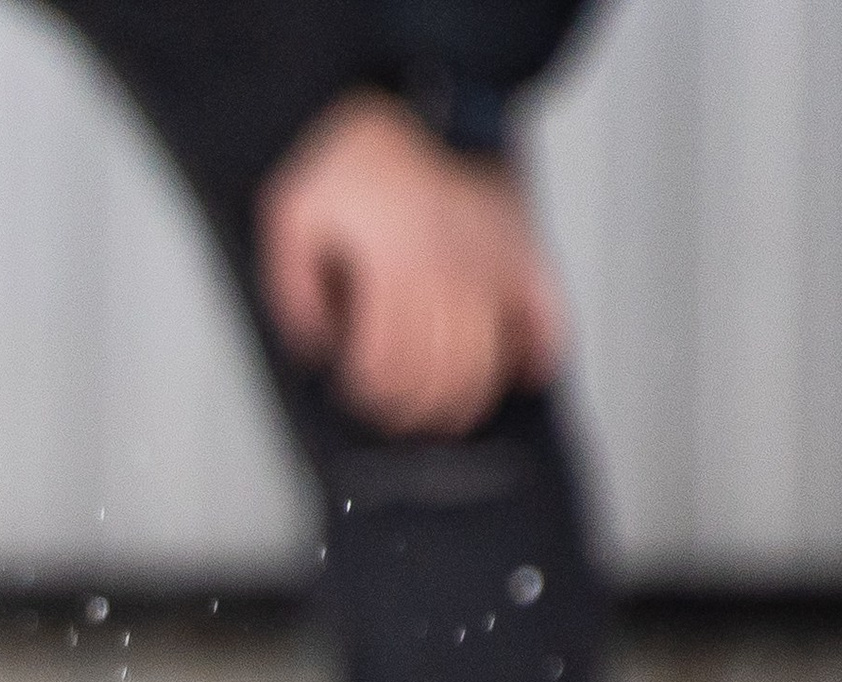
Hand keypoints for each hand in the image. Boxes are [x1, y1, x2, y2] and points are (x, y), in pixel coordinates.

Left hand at [257, 92, 565, 438]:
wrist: (405, 105)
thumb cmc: (348, 164)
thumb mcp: (292, 221)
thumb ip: (293, 294)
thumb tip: (317, 351)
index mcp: (395, 262)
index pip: (390, 361)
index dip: (373, 395)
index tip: (361, 396)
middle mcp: (449, 264)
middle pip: (440, 373)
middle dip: (415, 410)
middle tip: (398, 416)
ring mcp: (491, 256)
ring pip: (488, 359)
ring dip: (467, 399)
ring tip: (448, 413)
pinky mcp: (520, 245)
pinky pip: (549, 306)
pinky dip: (546, 347)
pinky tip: (529, 373)